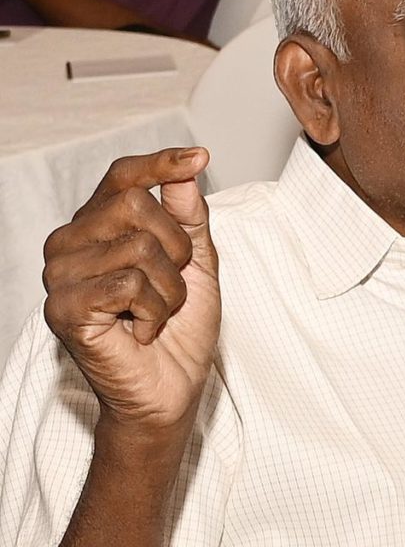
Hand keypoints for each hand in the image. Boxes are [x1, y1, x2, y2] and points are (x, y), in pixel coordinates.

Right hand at [42, 148, 220, 456]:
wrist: (170, 389)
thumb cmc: (180, 330)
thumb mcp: (197, 265)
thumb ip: (190, 217)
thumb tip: (186, 171)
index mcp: (97, 227)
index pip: (122, 177)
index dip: (161, 163)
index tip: (201, 157)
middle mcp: (70, 243)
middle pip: (137, 204)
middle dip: (178, 249)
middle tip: (173, 287)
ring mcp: (61, 276)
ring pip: (140, 248)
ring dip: (170, 289)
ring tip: (156, 315)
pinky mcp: (64, 309)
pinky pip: (130, 284)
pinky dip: (154, 312)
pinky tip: (142, 331)